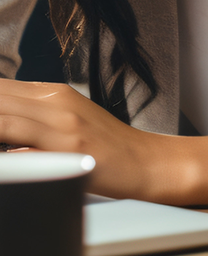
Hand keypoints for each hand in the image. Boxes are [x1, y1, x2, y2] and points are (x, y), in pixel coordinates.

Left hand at [0, 79, 168, 197]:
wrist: (145, 160)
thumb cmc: (104, 144)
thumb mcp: (68, 116)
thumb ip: (30, 112)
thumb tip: (4, 113)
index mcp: (52, 92)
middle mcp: (56, 102)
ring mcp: (62, 126)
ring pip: (4, 119)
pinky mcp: (69, 152)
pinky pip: (21, 153)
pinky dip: (7, 158)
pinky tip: (7, 164)